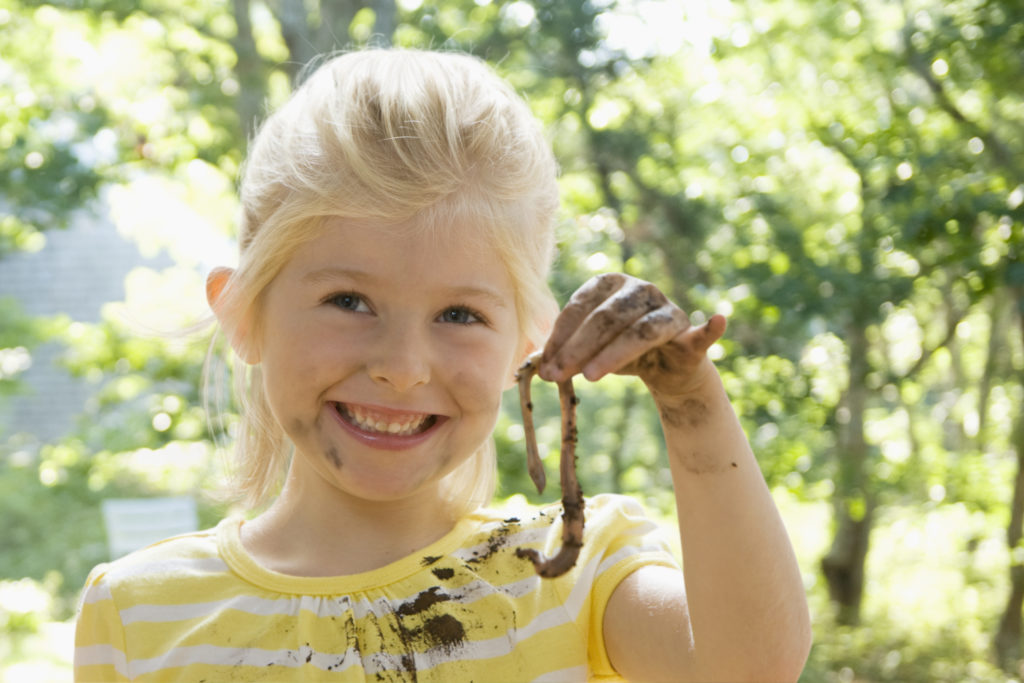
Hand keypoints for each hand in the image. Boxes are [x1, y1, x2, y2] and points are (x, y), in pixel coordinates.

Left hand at [538, 273, 726, 399]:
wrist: (665, 371)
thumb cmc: (617, 352)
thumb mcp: (587, 349)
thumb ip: (564, 350)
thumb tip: (536, 365)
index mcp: (610, 283)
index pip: (580, 306)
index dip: (560, 336)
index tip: (543, 365)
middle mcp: (640, 289)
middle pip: (606, 318)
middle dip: (577, 348)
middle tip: (555, 376)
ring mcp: (667, 309)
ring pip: (639, 331)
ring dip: (612, 354)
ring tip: (590, 378)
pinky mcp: (690, 335)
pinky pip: (700, 333)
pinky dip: (710, 329)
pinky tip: (717, 321)